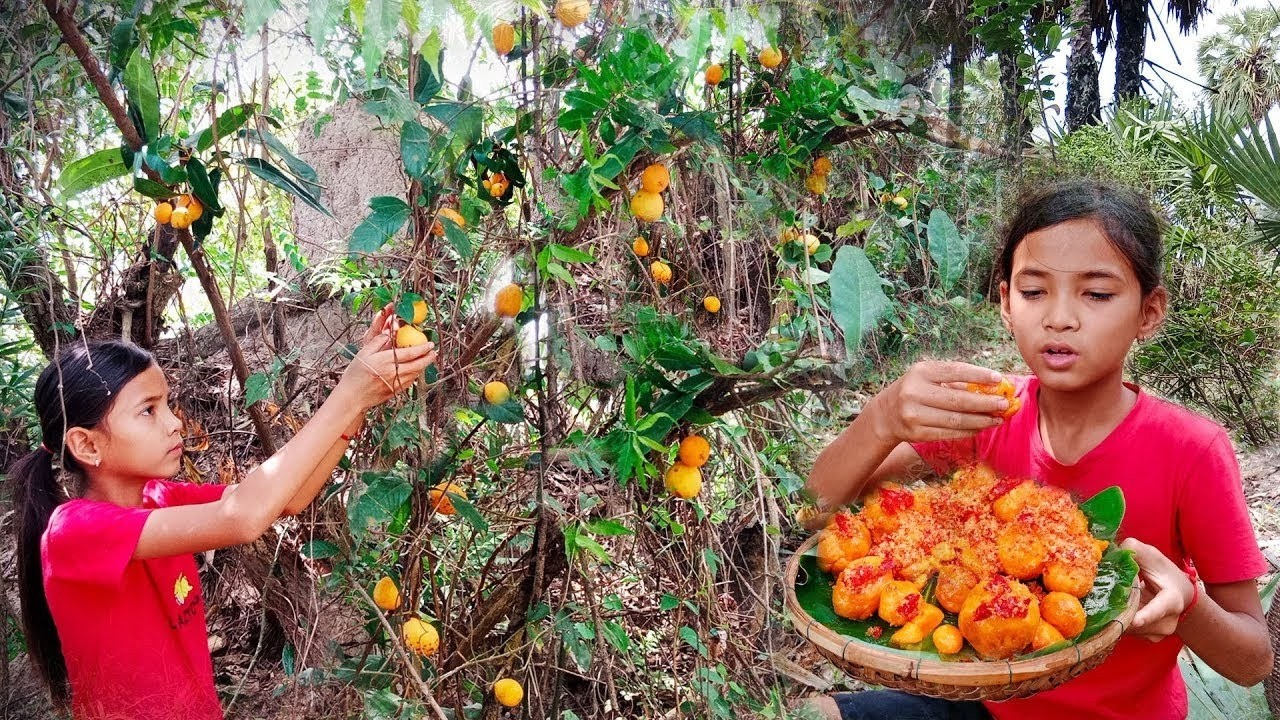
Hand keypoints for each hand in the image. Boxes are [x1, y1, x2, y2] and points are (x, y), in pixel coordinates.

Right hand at [335, 304, 437, 409]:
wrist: (353, 396)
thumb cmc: (355, 374)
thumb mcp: (363, 353)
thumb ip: (377, 342)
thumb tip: (388, 334)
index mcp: (385, 360)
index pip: (410, 353)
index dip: (422, 348)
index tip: (430, 344)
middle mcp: (393, 372)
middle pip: (418, 365)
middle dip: (428, 358)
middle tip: (433, 353)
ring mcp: (395, 383)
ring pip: (415, 374)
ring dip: (422, 366)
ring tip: (425, 360)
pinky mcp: (395, 392)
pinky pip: (410, 382)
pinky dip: (414, 375)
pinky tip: (414, 371)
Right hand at [871, 361, 1008, 442]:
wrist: (885, 415)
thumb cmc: (915, 391)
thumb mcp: (928, 378)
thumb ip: (955, 380)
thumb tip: (991, 387)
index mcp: (920, 372)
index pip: (954, 371)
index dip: (978, 375)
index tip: (998, 379)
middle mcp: (914, 392)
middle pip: (958, 400)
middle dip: (985, 403)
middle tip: (1004, 404)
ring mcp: (914, 415)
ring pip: (956, 420)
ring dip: (981, 420)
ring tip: (997, 419)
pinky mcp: (917, 434)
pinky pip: (949, 433)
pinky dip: (968, 431)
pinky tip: (980, 428)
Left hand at [1121, 538, 1195, 641]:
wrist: (1179, 592)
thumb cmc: (1163, 572)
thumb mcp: (1152, 557)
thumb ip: (1135, 551)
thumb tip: (1113, 552)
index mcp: (1172, 600)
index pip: (1160, 609)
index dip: (1147, 615)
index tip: (1136, 621)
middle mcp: (1168, 621)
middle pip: (1137, 621)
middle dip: (1120, 609)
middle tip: (1109, 595)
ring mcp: (1159, 632)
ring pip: (1129, 628)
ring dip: (1118, 614)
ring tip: (1119, 597)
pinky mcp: (1149, 637)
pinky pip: (1128, 631)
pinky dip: (1121, 619)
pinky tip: (1122, 607)